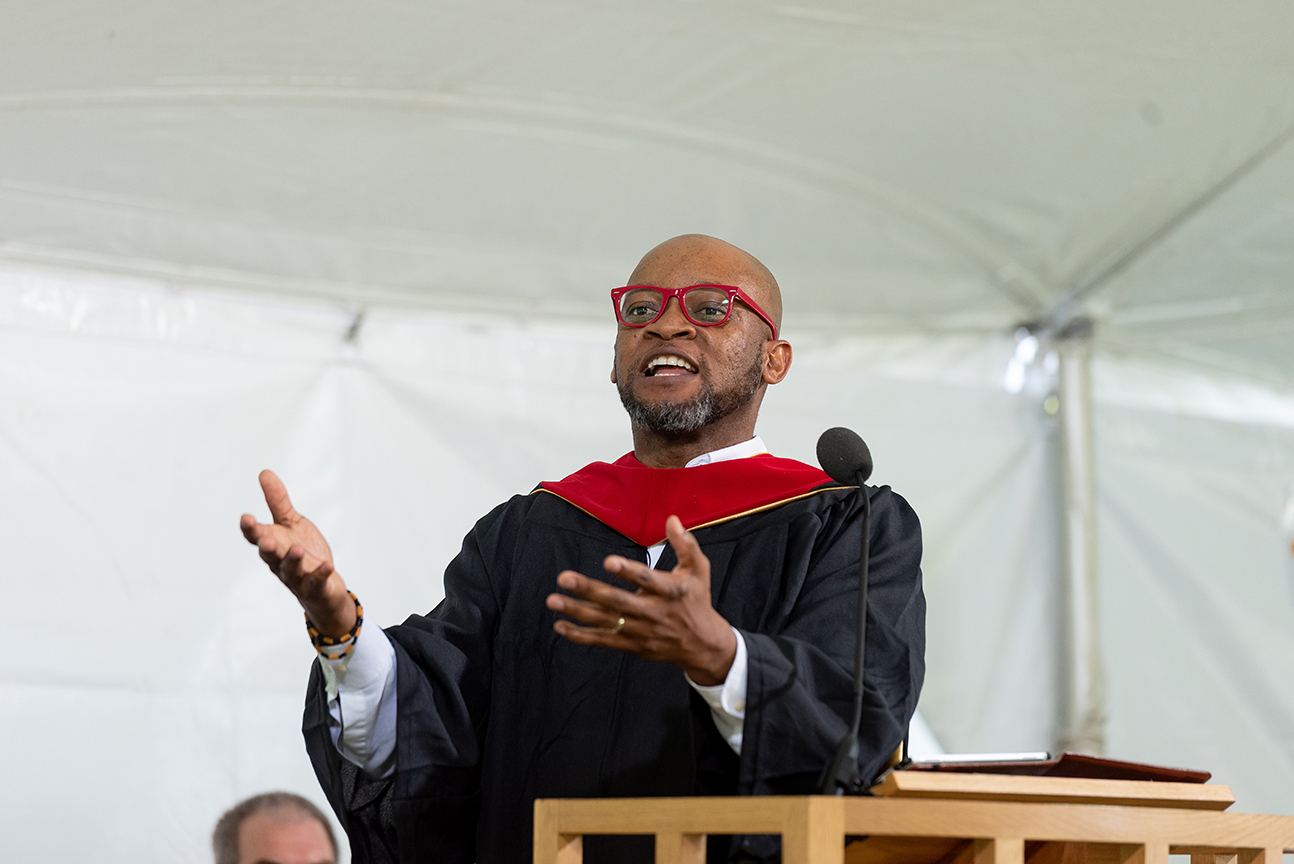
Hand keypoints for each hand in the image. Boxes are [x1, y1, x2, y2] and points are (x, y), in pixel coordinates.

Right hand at [239, 470, 354, 636]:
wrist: (321, 586)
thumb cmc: (301, 551)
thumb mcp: (291, 522)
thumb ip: (277, 501)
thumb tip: (264, 472)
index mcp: (272, 544)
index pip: (256, 537)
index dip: (250, 528)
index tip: (246, 517)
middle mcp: (280, 562)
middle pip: (269, 555)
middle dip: (266, 548)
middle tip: (265, 539)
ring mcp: (297, 576)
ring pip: (291, 569)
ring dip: (293, 560)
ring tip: (297, 549)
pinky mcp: (316, 586)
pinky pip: (317, 581)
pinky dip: (321, 574)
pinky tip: (328, 566)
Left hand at [545, 515, 737, 685]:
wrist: (702, 644)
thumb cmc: (697, 599)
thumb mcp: (699, 569)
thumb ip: (686, 543)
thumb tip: (672, 519)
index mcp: (672, 591)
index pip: (648, 580)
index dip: (629, 572)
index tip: (608, 561)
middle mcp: (655, 612)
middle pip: (618, 601)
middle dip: (590, 590)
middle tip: (565, 578)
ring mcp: (642, 631)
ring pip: (606, 621)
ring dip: (578, 611)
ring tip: (554, 599)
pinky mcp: (632, 645)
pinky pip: (603, 640)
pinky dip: (581, 635)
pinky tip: (561, 625)